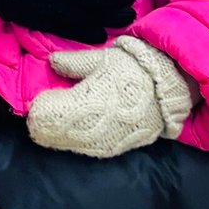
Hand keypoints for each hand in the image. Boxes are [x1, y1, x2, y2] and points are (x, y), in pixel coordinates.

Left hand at [26, 38, 193, 158]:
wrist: (172, 89)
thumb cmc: (134, 68)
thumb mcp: (100, 58)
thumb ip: (72, 63)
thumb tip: (52, 63)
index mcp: (87, 104)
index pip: (49, 115)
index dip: (38, 110)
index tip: (35, 102)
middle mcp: (94, 129)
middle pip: (56, 135)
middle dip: (44, 125)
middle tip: (36, 116)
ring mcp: (106, 143)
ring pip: (70, 145)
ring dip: (57, 136)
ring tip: (49, 126)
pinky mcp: (117, 149)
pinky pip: (88, 150)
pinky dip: (74, 143)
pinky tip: (69, 135)